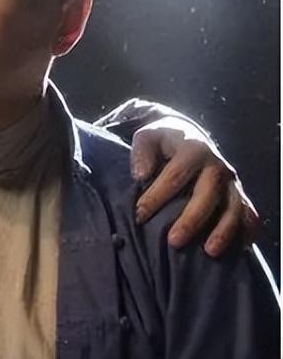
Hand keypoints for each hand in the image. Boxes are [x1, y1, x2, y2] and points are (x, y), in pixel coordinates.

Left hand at [130, 116, 259, 256]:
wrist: (190, 137)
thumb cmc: (164, 143)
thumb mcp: (148, 137)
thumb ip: (142, 152)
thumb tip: (141, 175)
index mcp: (193, 150)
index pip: (174, 176)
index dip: (156, 197)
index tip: (139, 215)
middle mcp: (216, 166)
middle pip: (207, 195)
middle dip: (191, 220)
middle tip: (173, 241)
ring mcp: (231, 182)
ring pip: (233, 208)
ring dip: (223, 231)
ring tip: (209, 251)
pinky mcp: (239, 195)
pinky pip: (249, 214)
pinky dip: (247, 231)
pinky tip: (237, 248)